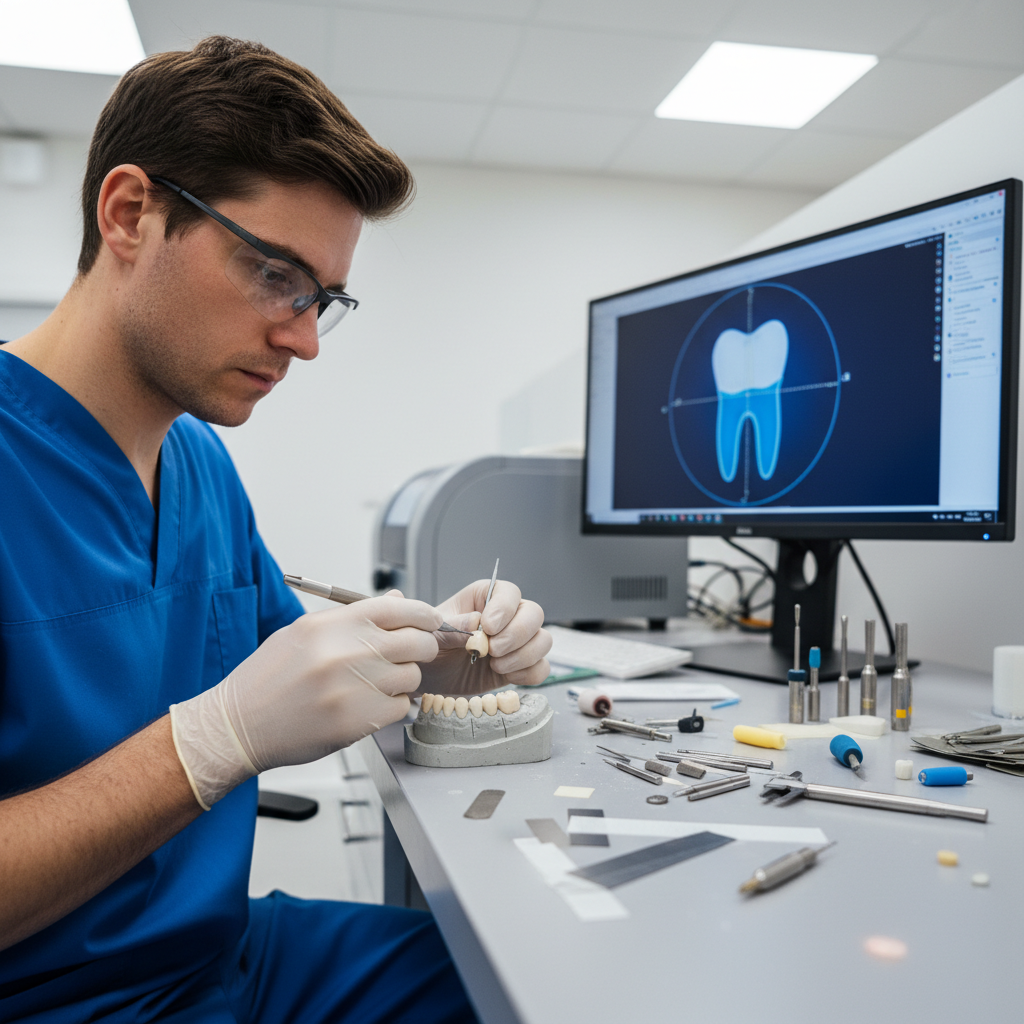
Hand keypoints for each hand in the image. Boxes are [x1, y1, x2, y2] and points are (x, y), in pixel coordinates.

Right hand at [169, 594, 440, 807]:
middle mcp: (348, 652)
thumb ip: (354, 616)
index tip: (430, 621)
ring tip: (377, 683)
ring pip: (412, 677)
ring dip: (403, 680)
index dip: (423, 614)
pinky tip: (368, 703)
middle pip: (417, 643)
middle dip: (421, 647)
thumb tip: (397, 601)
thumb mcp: (305, 632)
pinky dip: (391, 706)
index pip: (401, 609)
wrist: (239, 723)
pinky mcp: (358, 721)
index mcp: (335, 625)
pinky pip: (399, 708)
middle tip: (411, 654)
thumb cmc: (270, 677)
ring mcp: (355, 688)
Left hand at [417, 578, 551, 695]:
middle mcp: (507, 616)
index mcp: (485, 597)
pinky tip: (505, 676)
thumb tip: (476, 620)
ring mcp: (517, 642)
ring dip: (523, 656)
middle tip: (492, 650)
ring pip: (544, 640)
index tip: (488, 627)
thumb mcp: (434, 634)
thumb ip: (454, 626)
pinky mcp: (521, 666)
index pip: (509, 592)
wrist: (431, 676)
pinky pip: (541, 667)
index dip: (504, 608)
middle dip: (517, 635)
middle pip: (534, 614)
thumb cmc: (431, 645)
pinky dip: (527, 674)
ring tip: (495, 665)